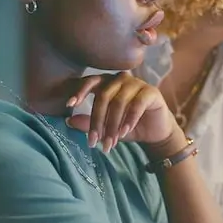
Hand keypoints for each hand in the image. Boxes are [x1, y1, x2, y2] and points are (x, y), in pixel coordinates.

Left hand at [64, 72, 179, 152]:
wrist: (154, 132)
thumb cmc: (127, 126)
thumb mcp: (106, 128)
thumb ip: (88, 123)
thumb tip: (68, 121)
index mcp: (106, 83)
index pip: (90, 82)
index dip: (79, 92)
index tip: (69, 105)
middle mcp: (120, 79)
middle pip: (103, 96)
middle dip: (97, 121)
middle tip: (93, 141)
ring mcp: (136, 83)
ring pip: (118, 102)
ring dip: (112, 125)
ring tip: (110, 143)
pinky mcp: (151, 92)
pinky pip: (137, 104)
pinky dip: (129, 119)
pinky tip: (125, 132)